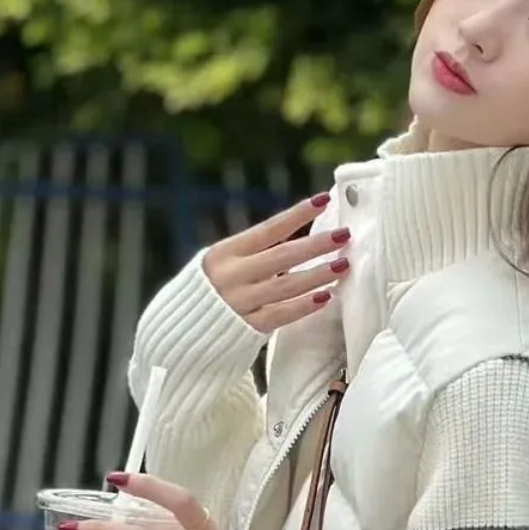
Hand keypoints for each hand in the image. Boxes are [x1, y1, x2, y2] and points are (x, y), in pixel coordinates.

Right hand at [203, 192, 350, 333]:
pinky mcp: (248, 327)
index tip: (323, 200)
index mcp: (225, 252)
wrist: (184, 329)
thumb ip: (257, 252)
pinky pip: (282, 314)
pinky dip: (305, 305)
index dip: (298, 214)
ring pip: (287, 285)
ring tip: (342, 264)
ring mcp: (240, 302)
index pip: (269, 229)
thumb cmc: (214, 288)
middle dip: (317, 244)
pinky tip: (326, 296)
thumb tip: (304, 236)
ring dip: (319, 274)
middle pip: (283, 256)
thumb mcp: (226, 262)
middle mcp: (232, 275)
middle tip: (344, 235)